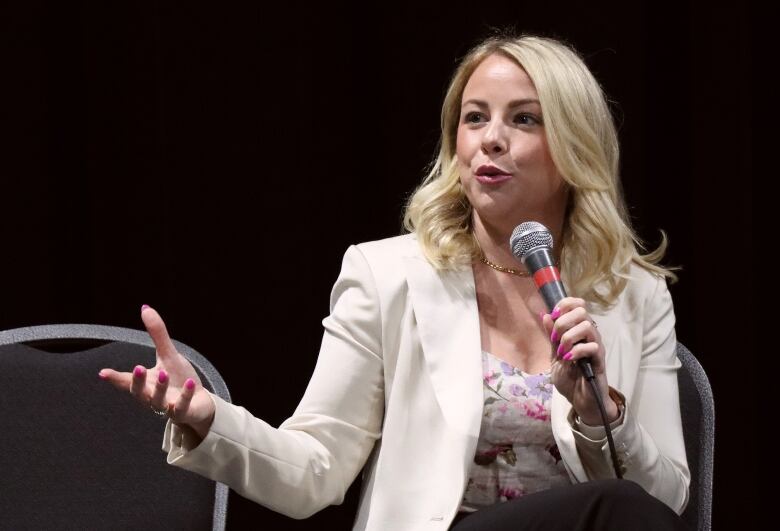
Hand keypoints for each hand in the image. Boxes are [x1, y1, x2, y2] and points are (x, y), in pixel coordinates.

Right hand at [98, 305, 215, 438]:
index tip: (103, 372)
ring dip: (161, 388)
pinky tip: (190, 382)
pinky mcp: (183, 412)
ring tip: (164, 373)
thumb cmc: (178, 379)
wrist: (198, 403)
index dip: (114, 378)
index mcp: (146, 383)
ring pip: (159, 401)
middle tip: (137, 367)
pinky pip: (182, 406)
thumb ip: (157, 334)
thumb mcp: (168, 355)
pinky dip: (186, 395)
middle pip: (139, 392)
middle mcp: (152, 397)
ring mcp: (167, 406)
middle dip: (137, 381)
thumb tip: (145, 308)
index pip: (126, 381)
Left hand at [541, 297, 618, 424]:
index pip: (577, 305)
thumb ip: (551, 337)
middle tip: (555, 340)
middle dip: (563, 323)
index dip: (565, 305)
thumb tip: (546, 314)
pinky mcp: (600, 360)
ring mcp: (596, 346)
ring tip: (562, 351)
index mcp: (578, 331)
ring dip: (569, 337)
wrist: (580, 400)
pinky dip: (577, 351)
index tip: (554, 315)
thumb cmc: (570, 378)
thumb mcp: (555, 356)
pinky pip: (593, 346)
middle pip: (582, 311)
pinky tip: (569, 359)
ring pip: (587, 326)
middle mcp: (589, 335)